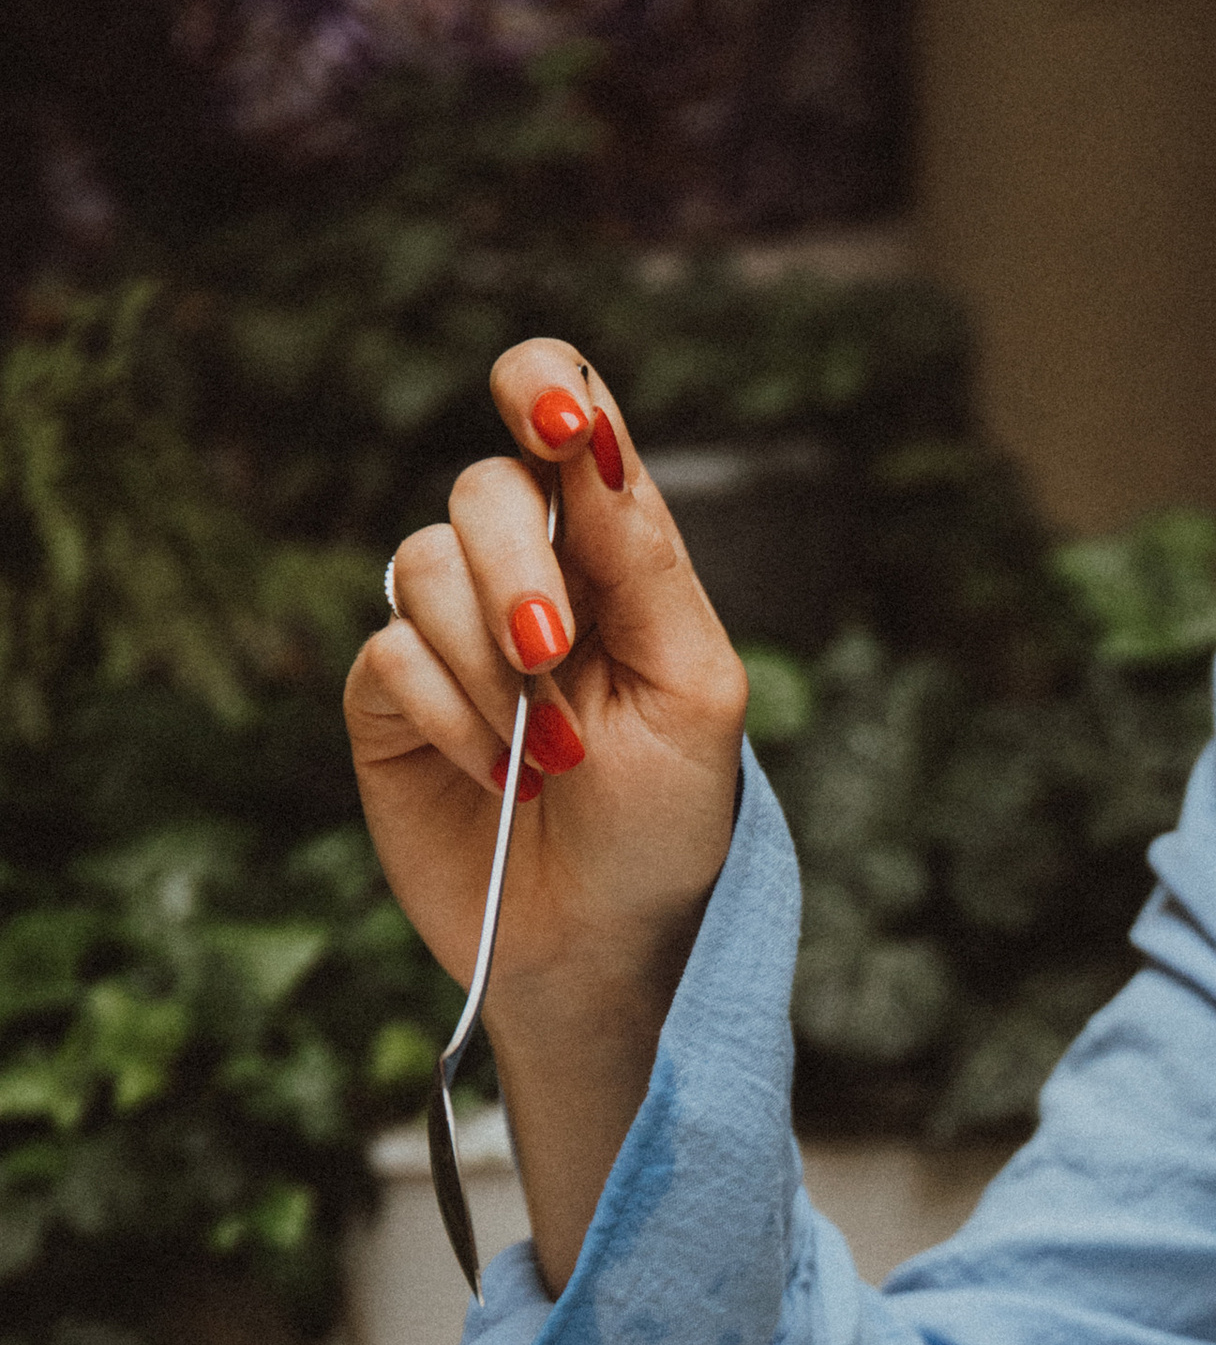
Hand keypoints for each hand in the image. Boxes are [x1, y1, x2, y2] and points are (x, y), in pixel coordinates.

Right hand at [345, 338, 749, 1286]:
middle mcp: (526, 574)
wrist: (600, 952)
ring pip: (426, 565)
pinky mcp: (392, 697)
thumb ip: (644, 560)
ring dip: (492, 666)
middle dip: (519, 572)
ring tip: (547, 760)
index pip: (566, 423)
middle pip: (486, 490)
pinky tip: (502, 779)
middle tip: (555, 659)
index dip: (545, 392)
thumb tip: (588, 436)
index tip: (548, 420)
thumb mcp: (694, 692)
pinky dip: (455, 716)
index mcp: (614, 557)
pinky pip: (392, 652)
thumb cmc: (667, 830)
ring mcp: (449, 631)